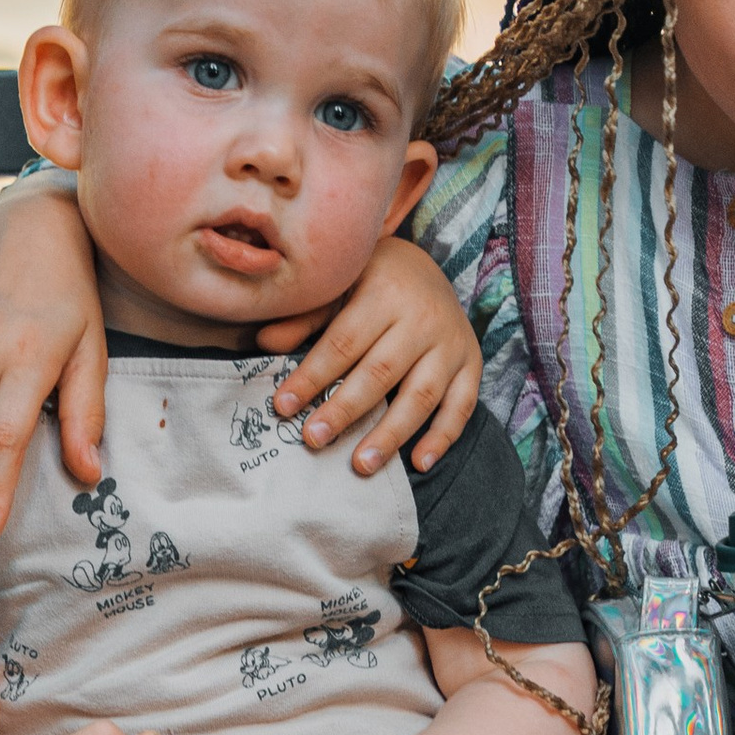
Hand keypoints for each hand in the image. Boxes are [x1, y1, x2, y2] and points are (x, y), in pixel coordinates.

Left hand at [263, 236, 482, 475]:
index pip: (343, 343)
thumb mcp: (337, 290)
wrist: (426, 269)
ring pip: (421, 394)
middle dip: (345, 410)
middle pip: (380, 372)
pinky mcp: (472, 363)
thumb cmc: (369, 284)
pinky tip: (419, 463)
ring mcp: (452, 343)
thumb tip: (263, 344)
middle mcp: (423, 317)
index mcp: (384, 293)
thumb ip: (304, 319)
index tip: (283, 407)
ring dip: (391, 433)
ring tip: (361, 465)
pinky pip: (462, 406)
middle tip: (314, 440)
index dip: (312, 377)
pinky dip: (443, 437)